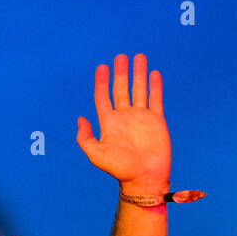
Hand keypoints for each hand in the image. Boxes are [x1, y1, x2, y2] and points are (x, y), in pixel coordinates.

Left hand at [75, 53, 169, 189]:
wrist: (144, 178)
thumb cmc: (120, 169)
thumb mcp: (96, 155)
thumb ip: (85, 137)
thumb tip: (80, 118)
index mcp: (109, 122)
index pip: (103, 97)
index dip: (101, 82)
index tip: (101, 67)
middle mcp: (124, 117)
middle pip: (121, 89)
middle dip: (120, 72)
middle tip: (120, 57)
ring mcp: (141, 117)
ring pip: (139, 90)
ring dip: (138, 74)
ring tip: (138, 57)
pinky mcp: (156, 121)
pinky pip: (155, 99)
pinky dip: (155, 86)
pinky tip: (154, 73)